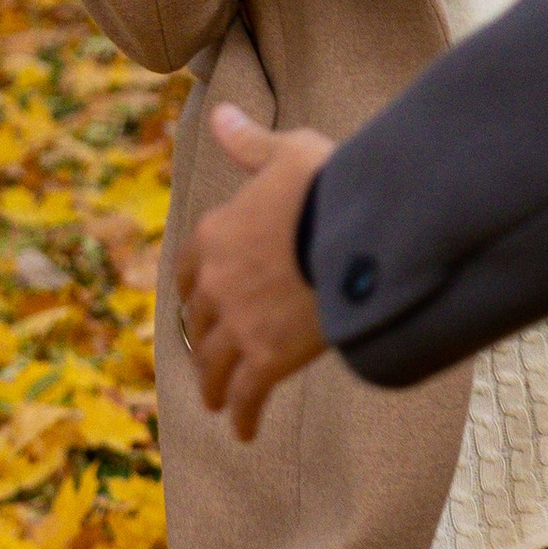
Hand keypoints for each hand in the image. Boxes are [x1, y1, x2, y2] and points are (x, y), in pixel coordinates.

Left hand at [179, 105, 334, 440]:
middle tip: (209, 358)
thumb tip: (220, 116)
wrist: (357, 234)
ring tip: (219, 404)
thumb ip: (250, 144)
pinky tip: (245, 432)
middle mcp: (217, 282)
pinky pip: (247, 395)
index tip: (200, 303)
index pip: (190, 268)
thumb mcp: (289, 151)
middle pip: (198, 321)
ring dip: (214, 386)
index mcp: (216, 233)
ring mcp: (238, 324)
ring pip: (213, 364)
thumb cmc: (330, 185)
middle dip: (203, 340)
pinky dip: (243, 415)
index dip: (195, 288)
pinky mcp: (265, 358)